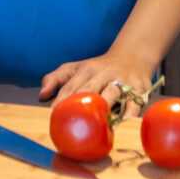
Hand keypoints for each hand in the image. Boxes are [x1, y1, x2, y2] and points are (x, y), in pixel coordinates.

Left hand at [39, 51, 157, 117]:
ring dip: (104, 107)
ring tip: (97, 123)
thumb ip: (57, 78)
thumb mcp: (77, 68)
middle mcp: (102, 73)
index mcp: (86, 69)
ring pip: (111, 93)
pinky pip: (133, 102)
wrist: (132, 56)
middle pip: (89, 90)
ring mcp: (121, 80)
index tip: (55, 115)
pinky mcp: (138, 88)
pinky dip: (129, 112)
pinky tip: (123, 121)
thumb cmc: (99, 67)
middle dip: (80, 105)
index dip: (62, 100)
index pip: (71, 86)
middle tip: (73, 123)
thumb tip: (42, 94)